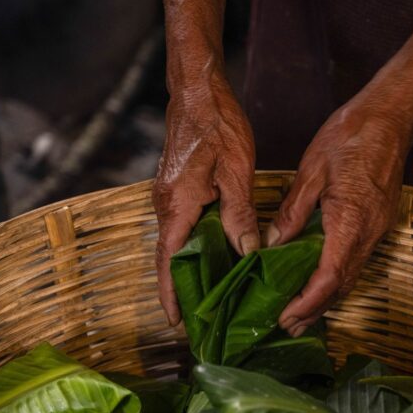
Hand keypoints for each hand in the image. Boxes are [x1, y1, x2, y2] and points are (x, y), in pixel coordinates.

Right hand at [153, 69, 257, 325]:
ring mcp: (168, 198)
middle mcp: (166, 205)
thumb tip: (247, 252)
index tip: (177, 322)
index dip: (172, 293)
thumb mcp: (236, 170)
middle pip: (169, 258)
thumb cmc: (217, 125)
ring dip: (187, 271)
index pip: (169, 260)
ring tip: (206, 300)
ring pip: (176, 243)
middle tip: (196, 322)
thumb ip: (239, 214)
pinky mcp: (177, 190)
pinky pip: (183, 228)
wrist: (197, 91)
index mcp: (177, 205)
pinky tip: (213, 260)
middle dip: (179, 291)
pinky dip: (193, 249)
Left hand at [267, 101, 411, 335]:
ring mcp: (378, 230)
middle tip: (285, 326)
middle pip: (341, 286)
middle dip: (314, 310)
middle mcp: (368, 233)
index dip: (306, 303)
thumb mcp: (311, 171)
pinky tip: (319, 281)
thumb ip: (292, 212)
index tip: (285, 317)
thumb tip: (272, 245)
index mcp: (350, 221)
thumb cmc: (350, 136)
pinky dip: (337, 278)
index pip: (328, 277)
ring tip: (299, 312)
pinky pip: (357, 260)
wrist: (390, 118)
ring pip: (351, 276)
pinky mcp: (379, 223)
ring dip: (326, 298)